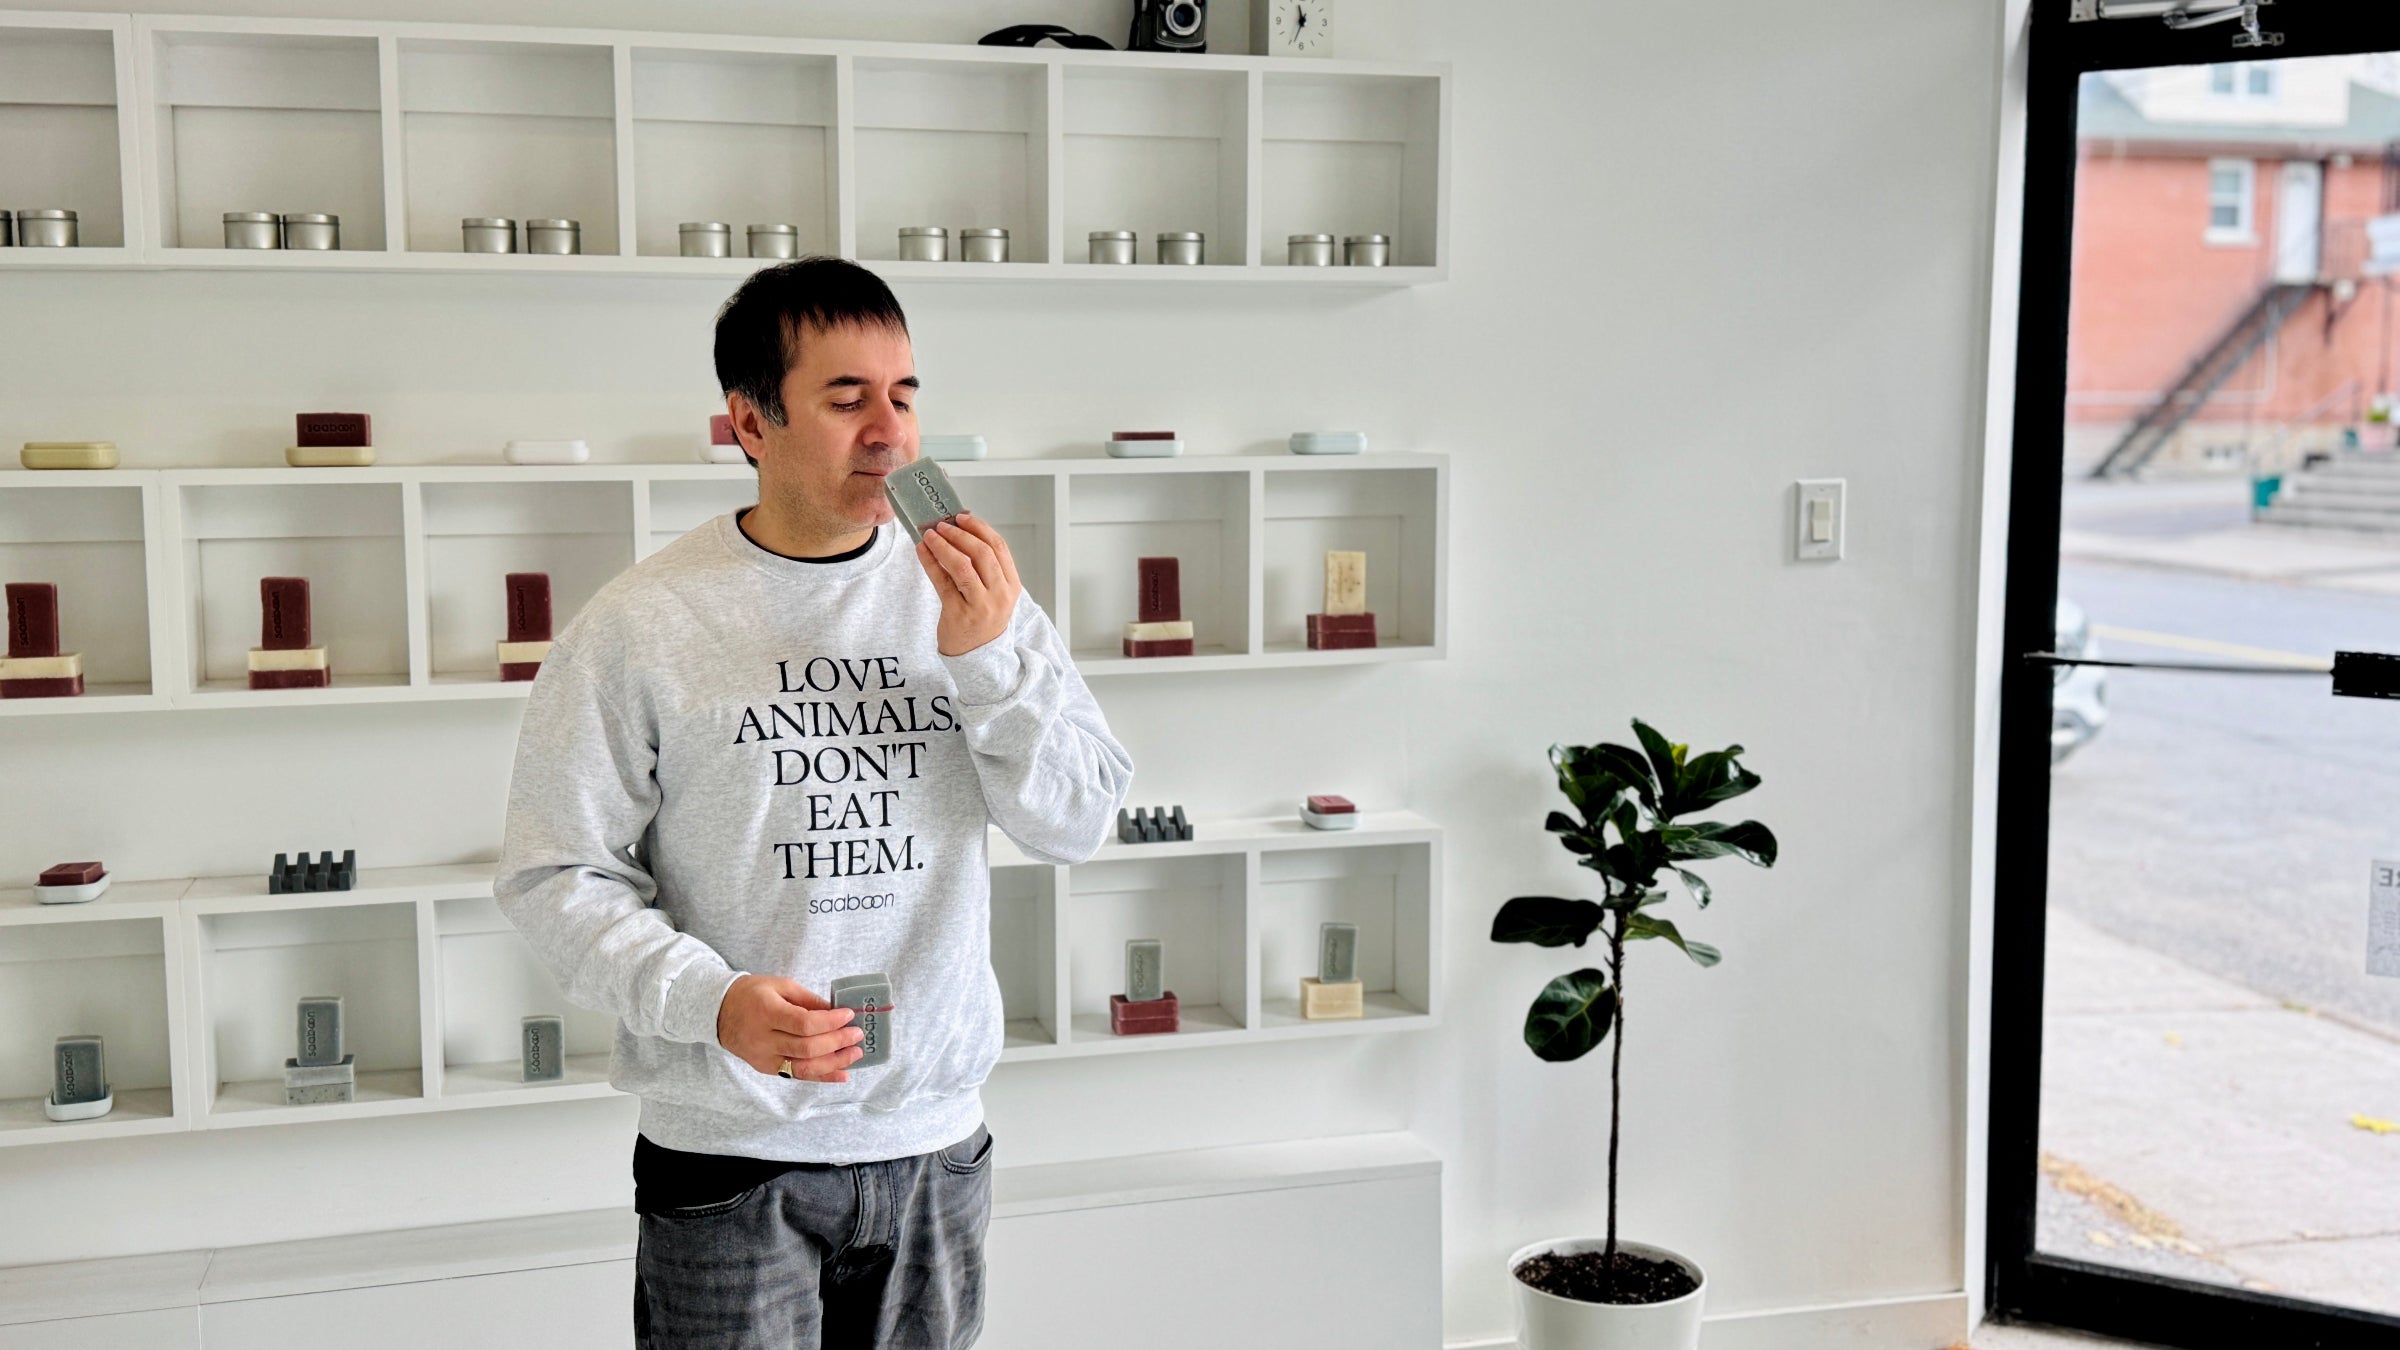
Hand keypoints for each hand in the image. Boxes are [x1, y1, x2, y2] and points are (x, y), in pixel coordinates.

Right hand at [716, 974, 862, 1081]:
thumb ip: (808, 1000)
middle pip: (806, 1047)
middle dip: (837, 1042)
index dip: (830, 1022)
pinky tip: (842, 1074)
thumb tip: (837, 1012)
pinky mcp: (767, 1068)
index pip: (804, 1023)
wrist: (719, 1013)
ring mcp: (764, 1058)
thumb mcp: (780, 986)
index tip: (849, 1015)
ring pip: (804, 1067)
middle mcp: (763, 1039)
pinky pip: (797, 1075)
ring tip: (855, 1054)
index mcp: (766, 1013)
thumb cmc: (752, 994)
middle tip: (857, 1035)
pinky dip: (822, 1076)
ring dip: (834, 1063)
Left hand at [915, 511, 1022, 656]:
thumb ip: (984, 568)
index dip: (980, 528)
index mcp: (1012, 586)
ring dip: (944, 546)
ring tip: (930, 534)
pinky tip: (922, 551)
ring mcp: (980, 606)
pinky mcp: (958, 614)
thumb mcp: (994, 594)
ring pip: (963, 566)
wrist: (978, 657)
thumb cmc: (983, 620)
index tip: (963, 517)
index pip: (999, 548)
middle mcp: (1000, 595)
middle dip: (960, 534)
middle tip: (942, 524)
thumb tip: (961, 532)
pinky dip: (931, 563)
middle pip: (982, 553)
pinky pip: (942, 582)